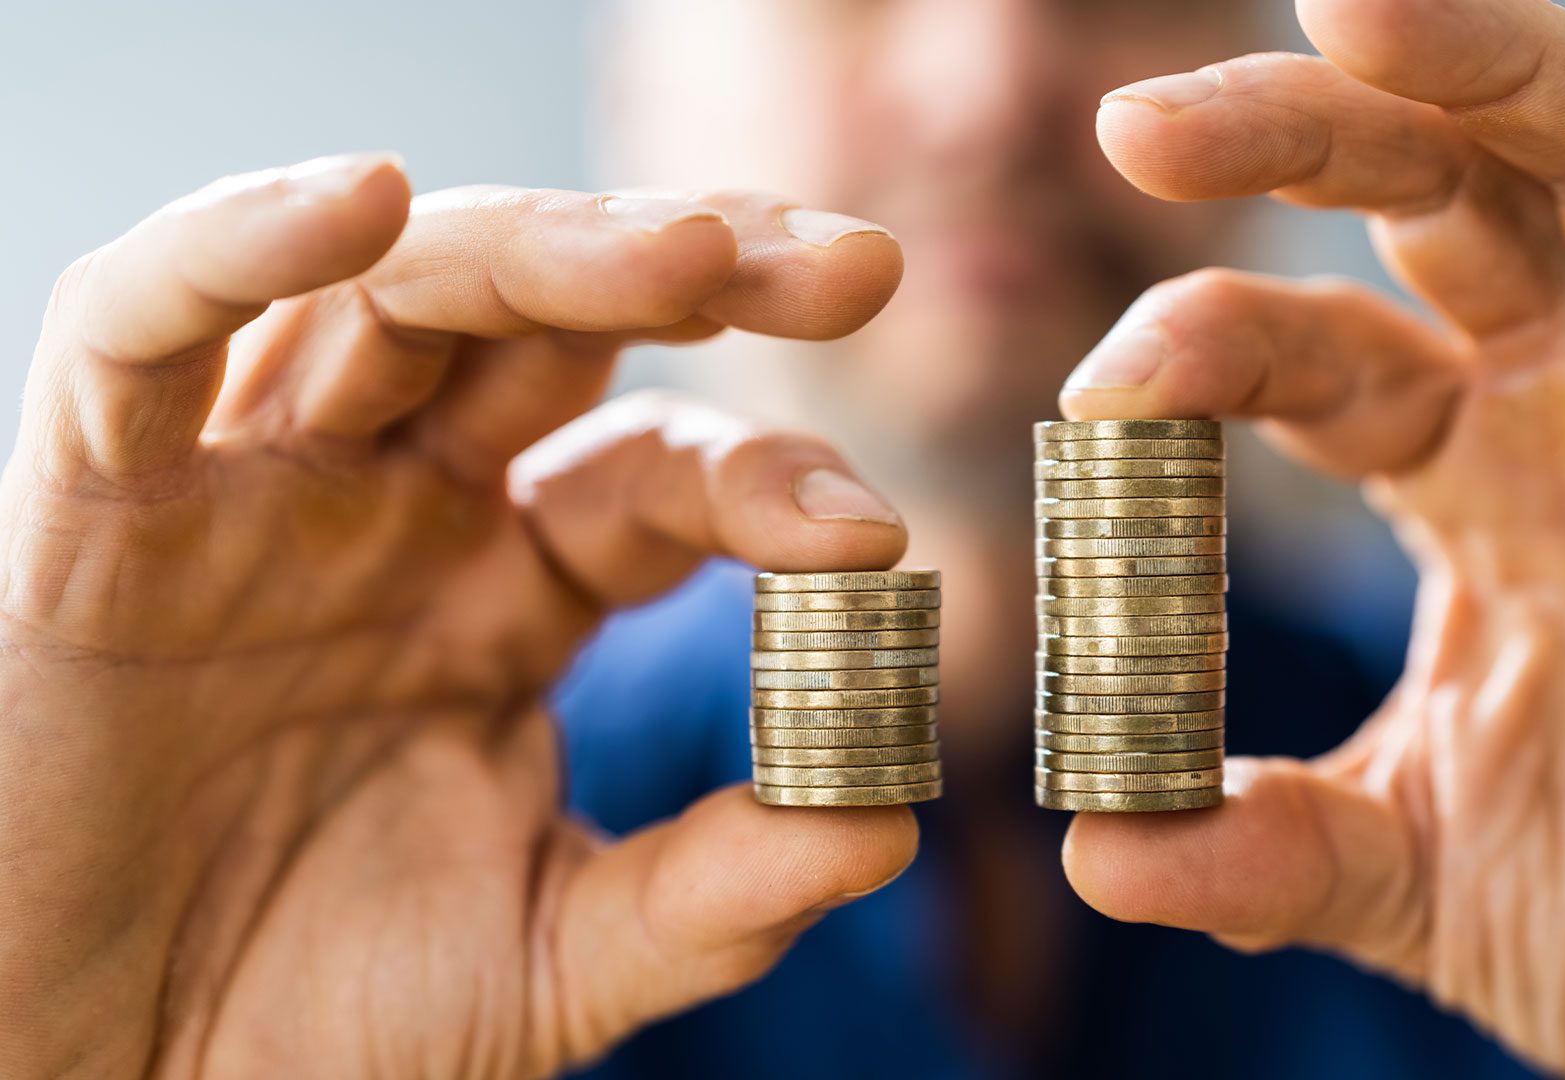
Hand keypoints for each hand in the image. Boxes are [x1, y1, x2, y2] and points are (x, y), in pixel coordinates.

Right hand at [0, 157, 918, 1076]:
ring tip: (677, 248)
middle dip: (702, 272)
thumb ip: (711, 896)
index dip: (769, 479)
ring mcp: (257, 492)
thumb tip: (888, 827)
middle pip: (557, 323)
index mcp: (514, 590)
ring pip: (388, 293)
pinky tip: (361, 201)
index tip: (873, 539)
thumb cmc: (314, 1024)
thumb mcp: (548, 961)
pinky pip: (141, 327)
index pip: (662, 472)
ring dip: (536, 244)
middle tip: (855, 268)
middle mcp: (400, 510)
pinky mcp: (98, 504)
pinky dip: (236, 247)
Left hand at [1058, 1, 1564, 1075]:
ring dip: (1503, 75)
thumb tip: (1098, 851)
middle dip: (1303, 137)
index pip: (1311, 353)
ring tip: (1363, 2)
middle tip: (1143, 120)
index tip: (1103, 387)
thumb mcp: (1424, 875)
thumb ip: (1266, 847)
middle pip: (1445, 199)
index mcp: (1466, 472)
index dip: (1206, 342)